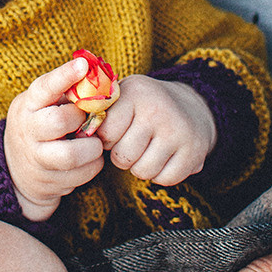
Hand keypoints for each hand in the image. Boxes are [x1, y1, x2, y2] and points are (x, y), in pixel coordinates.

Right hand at [3, 56, 105, 218]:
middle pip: (58, 121)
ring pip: (70, 155)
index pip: (44, 87)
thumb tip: (101, 79)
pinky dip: (93, 167)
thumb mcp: (43, 106)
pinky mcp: (48, 182)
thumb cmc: (41, 127)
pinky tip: (90, 159)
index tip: (84, 64)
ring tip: (95, 144)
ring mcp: (36, 158)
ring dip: (91, 149)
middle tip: (86, 120)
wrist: (16, 171)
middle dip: (80, 120)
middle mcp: (28, 131)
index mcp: (27, 105)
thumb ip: (66, 95)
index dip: (65, 75)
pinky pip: (80, 175)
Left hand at [95, 74, 216, 184]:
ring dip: (141, 167)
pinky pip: (164, 179)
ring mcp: (178, 131)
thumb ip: (98, 111)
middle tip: (133, 143)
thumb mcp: (124, 96)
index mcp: (135, 92)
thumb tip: (77, 137)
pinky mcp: (194, 151)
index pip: (105, 133)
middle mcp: (158, 109)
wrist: (193, 106)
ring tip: (148, 149)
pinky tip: (165, 157)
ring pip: (142, 171)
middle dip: (123, 156)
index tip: (116, 131)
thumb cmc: (145, 106)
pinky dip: (161, 175)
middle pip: (122, 156)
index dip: (107, 138)